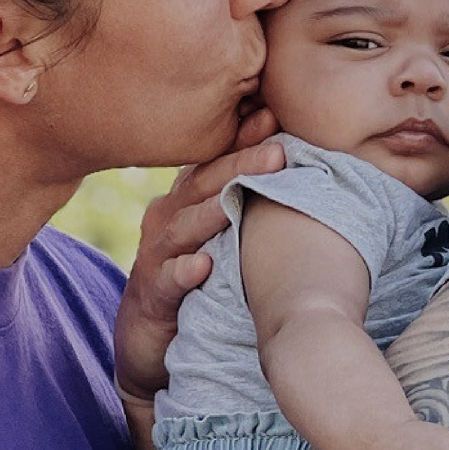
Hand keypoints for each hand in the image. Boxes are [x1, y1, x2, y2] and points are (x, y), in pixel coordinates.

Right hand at [114, 108, 283, 402]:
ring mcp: (157, 255)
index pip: (217, 162)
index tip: (275, 113)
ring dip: (210, 213)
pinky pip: (167, 280)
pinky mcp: (151, 294)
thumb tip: (300, 168)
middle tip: (277, 150)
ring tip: (237, 201)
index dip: (242, 138)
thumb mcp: (221, 235)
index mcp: (188, 199)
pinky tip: (201, 265)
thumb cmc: (195, 275)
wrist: (148, 336)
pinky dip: (182, 271)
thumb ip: (247, 202)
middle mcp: (169, 218)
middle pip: (203, 186)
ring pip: (182, 228)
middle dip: (238, 165)